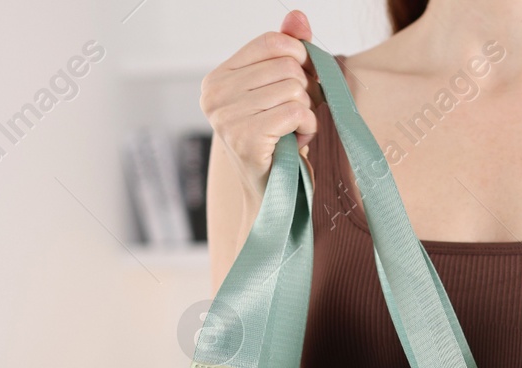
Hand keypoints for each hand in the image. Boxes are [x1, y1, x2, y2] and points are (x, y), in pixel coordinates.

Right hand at [200, 11, 316, 206]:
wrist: (272, 195)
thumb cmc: (277, 141)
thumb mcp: (279, 91)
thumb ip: (286, 50)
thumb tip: (298, 17)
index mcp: (217, 78)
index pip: (271, 42)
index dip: (298, 59)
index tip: (299, 84)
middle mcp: (214, 95)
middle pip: (286, 66)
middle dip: (303, 92)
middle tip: (294, 117)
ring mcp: (226, 117)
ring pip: (293, 88)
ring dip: (305, 113)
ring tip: (292, 131)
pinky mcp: (245, 138)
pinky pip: (295, 111)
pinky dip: (307, 127)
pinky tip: (296, 142)